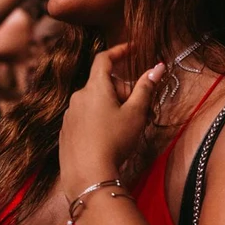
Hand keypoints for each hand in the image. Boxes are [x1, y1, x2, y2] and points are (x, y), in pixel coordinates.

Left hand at [59, 43, 164, 198]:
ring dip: (109, 106)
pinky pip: (84, 117)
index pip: (104, 59)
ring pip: (93, 101)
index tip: (131, 50)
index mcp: (94, 88)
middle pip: (102, 83)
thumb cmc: (114, 141)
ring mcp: (69, 115)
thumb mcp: (136, 114)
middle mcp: (78, 97)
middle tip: (136, 108)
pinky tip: (107, 139)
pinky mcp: (66, 132)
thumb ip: (146, 88)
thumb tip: (158, 67)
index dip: (119, 51)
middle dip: (121, 89)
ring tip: (124, 127)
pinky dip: (97, 119)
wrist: (88, 175)